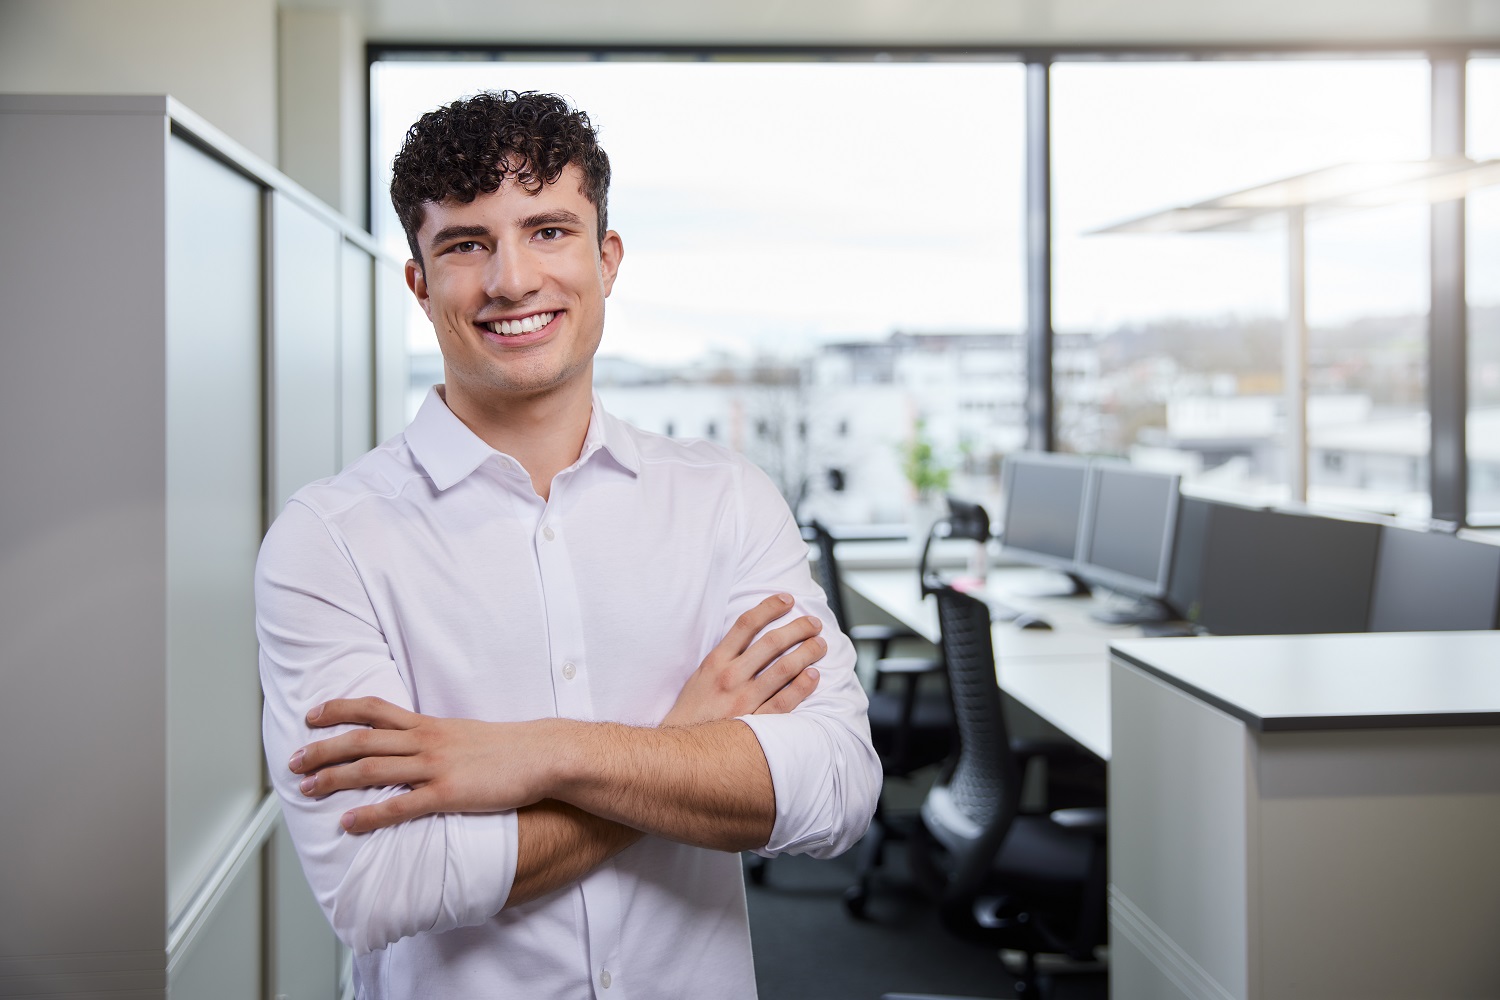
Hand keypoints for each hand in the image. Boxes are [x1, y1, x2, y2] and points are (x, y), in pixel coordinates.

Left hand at [288, 698, 553, 833]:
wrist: (542, 755)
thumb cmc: (508, 748)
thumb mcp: (465, 734)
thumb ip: (435, 739)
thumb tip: (411, 746)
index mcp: (429, 726)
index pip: (375, 710)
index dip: (339, 710)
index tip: (312, 715)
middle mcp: (426, 742)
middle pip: (362, 741)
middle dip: (322, 749)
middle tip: (292, 761)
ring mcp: (436, 767)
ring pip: (372, 769)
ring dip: (334, 779)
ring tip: (307, 789)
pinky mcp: (449, 794)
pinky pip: (401, 806)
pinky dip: (371, 814)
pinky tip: (349, 823)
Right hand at [663, 592, 825, 726]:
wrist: (680, 751)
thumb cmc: (692, 713)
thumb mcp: (699, 677)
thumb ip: (723, 658)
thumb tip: (749, 638)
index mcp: (715, 662)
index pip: (746, 624)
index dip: (770, 607)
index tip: (787, 599)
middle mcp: (731, 677)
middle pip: (772, 642)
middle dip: (798, 628)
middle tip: (813, 624)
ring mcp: (744, 700)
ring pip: (784, 668)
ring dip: (807, 652)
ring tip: (819, 645)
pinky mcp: (754, 722)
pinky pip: (785, 700)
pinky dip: (803, 686)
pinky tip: (814, 675)